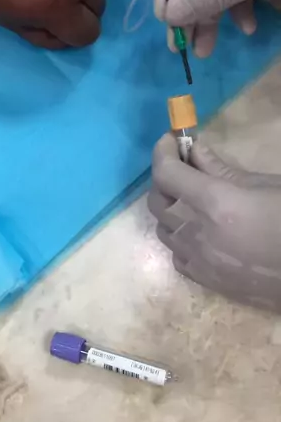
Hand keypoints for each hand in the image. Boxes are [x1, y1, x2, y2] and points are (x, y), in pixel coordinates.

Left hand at [148, 134, 280, 311]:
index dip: (163, 152)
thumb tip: (194, 150)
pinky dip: (179, 239)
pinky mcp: (206, 281)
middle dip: (164, 179)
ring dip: (169, 209)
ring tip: (190, 199)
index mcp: (214, 203)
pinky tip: (198, 232)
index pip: (166, 173)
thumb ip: (221, 169)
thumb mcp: (264, 185)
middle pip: (157, 201)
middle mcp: (196, 233)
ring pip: (163, 230)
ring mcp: (198, 261)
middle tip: (182, 167)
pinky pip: (177, 255)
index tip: (170, 140)